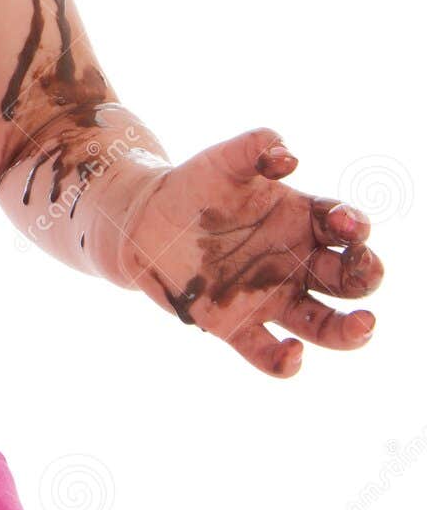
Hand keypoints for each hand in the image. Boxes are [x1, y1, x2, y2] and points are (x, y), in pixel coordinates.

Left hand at [115, 126, 382, 377]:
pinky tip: (292, 351)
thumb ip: (253, 148)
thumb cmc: (195, 186)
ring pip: (325, 326)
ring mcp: (269, 298)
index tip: (349, 224)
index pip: (342, 227)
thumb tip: (288, 156)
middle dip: (365, 274)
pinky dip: (285, 362)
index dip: (353, 226)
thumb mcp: (223, 161)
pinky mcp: (236, 326)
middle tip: (363, 267)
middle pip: (347, 279)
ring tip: (363, 323)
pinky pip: (267, 354)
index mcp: (300, 222)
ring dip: (349, 331)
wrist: (144, 218)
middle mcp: (294, 265)